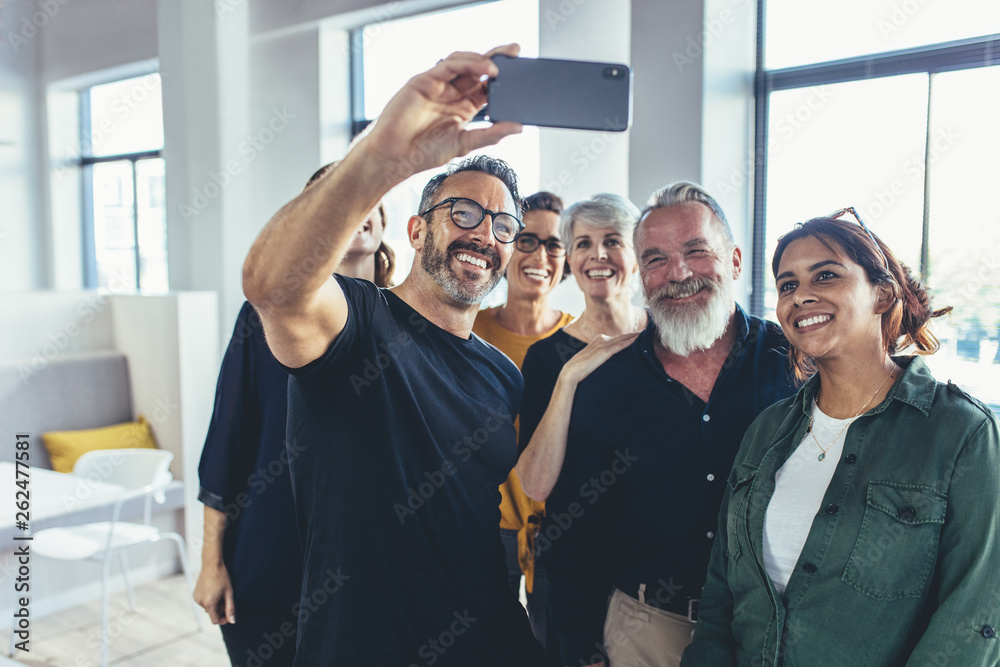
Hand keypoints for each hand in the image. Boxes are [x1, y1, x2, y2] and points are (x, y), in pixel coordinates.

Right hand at [193, 562, 235, 624]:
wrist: (212, 564)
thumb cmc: (222, 578)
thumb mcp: (229, 594)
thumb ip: (230, 609)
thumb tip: (232, 621)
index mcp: (209, 604)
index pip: (215, 621)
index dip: (223, 620)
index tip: (229, 615)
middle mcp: (200, 603)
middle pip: (212, 613)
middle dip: (220, 610)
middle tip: (226, 599)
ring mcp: (196, 598)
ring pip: (207, 607)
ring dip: (214, 605)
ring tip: (220, 593)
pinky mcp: (194, 594)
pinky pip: (203, 602)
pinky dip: (208, 600)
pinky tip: (213, 590)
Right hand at [361, 44, 523, 181]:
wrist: (395, 156)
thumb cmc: (424, 153)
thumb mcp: (465, 143)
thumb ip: (491, 134)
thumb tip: (519, 127)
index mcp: (464, 108)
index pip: (488, 88)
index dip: (504, 80)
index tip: (522, 74)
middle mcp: (452, 93)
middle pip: (479, 70)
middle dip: (498, 59)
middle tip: (516, 51)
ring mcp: (439, 85)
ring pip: (464, 63)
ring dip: (482, 60)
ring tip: (499, 67)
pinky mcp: (425, 80)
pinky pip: (448, 65)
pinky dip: (467, 63)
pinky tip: (482, 68)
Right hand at [560, 331, 640, 385]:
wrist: (571, 372)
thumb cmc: (581, 370)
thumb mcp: (593, 361)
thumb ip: (601, 358)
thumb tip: (609, 363)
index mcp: (598, 340)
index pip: (617, 337)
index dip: (629, 336)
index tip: (640, 335)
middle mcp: (601, 339)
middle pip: (622, 336)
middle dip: (635, 334)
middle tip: (648, 331)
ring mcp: (603, 344)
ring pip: (624, 338)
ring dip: (636, 335)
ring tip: (647, 333)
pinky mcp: (605, 351)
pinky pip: (621, 345)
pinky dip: (631, 341)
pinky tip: (639, 339)